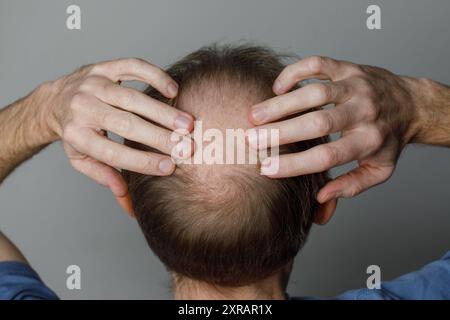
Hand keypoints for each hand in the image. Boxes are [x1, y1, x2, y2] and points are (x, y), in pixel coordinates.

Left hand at [41, 58, 193, 212]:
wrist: (54, 100)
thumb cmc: (75, 133)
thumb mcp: (82, 159)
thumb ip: (104, 176)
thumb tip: (126, 198)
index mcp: (77, 135)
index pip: (113, 152)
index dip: (142, 161)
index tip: (169, 167)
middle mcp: (83, 107)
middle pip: (126, 124)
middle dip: (160, 137)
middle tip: (187, 147)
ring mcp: (94, 84)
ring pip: (133, 98)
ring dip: (163, 112)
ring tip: (188, 124)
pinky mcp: (104, 67)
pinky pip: (132, 67)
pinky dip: (154, 76)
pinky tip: (173, 90)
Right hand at [247, 56, 420, 202]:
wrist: (412, 103)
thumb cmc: (388, 139)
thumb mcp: (379, 170)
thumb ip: (351, 186)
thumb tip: (321, 198)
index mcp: (369, 141)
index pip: (327, 156)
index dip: (295, 164)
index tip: (267, 169)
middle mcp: (363, 112)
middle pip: (317, 123)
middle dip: (281, 131)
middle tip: (250, 139)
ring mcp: (355, 86)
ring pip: (314, 92)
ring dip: (281, 103)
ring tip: (253, 115)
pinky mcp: (347, 68)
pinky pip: (318, 64)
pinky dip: (294, 72)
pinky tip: (277, 87)